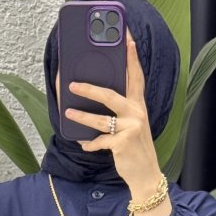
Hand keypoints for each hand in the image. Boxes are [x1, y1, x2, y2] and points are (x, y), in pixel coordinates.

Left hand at [65, 29, 167, 205]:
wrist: (147, 176)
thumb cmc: (135, 149)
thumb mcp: (132, 126)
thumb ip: (121, 112)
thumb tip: (96, 99)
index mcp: (138, 106)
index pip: (136, 77)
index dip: (132, 58)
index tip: (127, 39)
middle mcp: (136, 113)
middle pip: (110, 95)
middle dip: (89, 88)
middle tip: (71, 84)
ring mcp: (131, 128)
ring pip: (101, 119)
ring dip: (82, 116)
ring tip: (68, 113)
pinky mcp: (123, 144)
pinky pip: (100, 141)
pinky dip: (91, 144)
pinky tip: (85, 145)